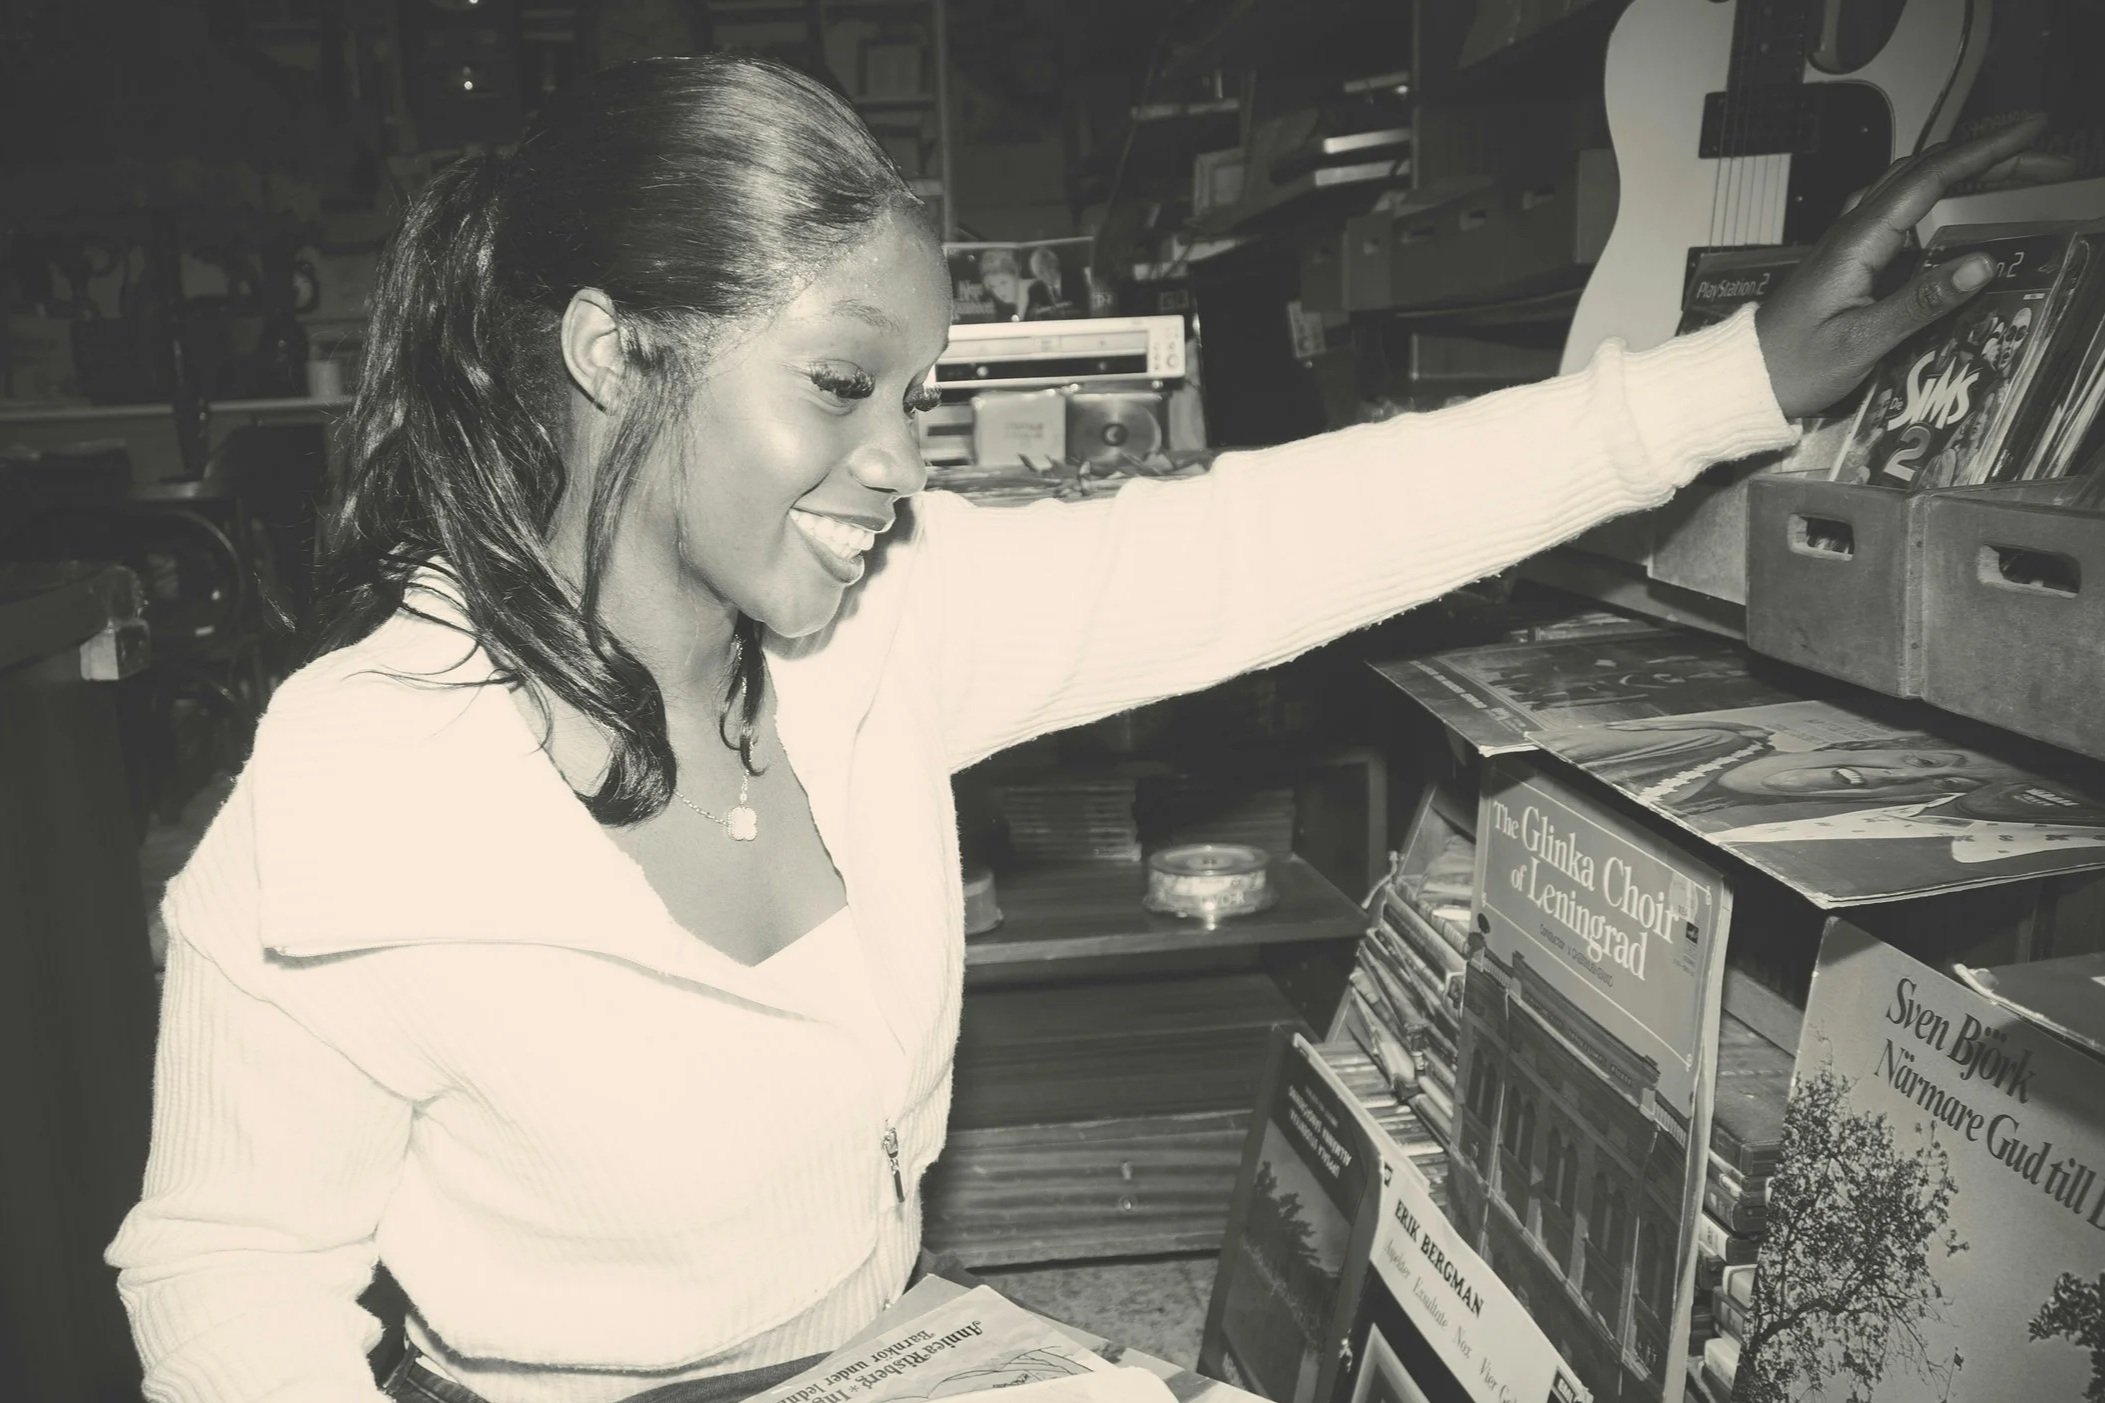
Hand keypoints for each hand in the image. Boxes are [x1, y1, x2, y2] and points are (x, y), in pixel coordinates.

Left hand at [1753, 117, 2074, 419]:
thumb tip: (1982, 265)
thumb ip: (1921, 303)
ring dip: (1965, 168)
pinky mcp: (1849, 258)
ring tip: (2017, 168)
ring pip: (1912, 183)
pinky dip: (1939, 191)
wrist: (1742, 380)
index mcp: (1856, 242)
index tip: (2032, 134)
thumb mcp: (1861, 343)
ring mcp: (1848, 242)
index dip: (1985, 153)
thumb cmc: (1791, 367)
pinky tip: (1961, 202)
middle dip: (1989, 155)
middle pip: (1926, 171)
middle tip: (2045, 153)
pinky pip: (1899, 208)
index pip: (1929, 179)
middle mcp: (1851, 232)